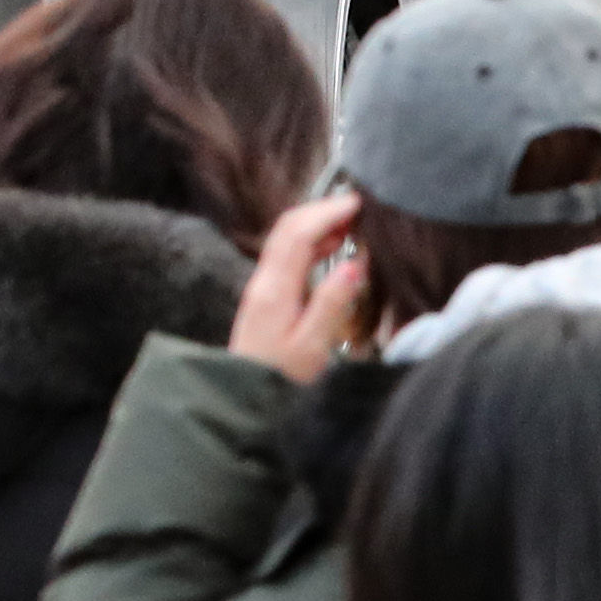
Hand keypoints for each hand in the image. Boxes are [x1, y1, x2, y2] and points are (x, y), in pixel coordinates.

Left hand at [229, 192, 366, 383]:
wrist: (242, 398)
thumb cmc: (280, 377)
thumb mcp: (312, 346)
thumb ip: (331, 304)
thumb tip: (355, 265)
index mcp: (275, 289)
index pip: (298, 234)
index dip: (327, 213)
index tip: (358, 203)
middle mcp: (264, 280)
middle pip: (288, 228)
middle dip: (322, 210)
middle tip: (358, 206)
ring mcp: (263, 285)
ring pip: (287, 239)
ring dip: (317, 224)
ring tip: (352, 222)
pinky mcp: (267, 294)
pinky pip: (288, 255)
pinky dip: (312, 242)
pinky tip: (333, 246)